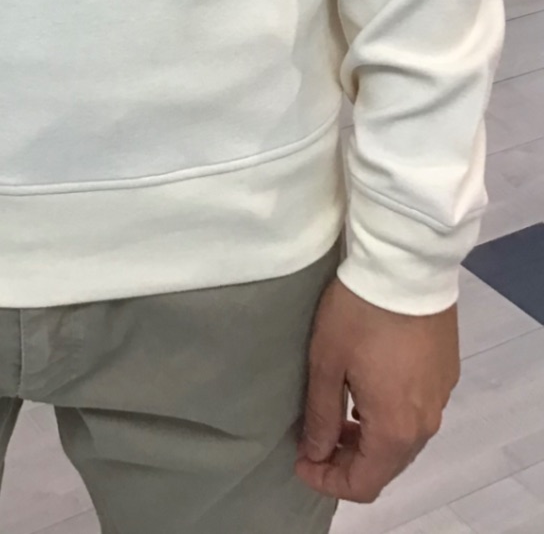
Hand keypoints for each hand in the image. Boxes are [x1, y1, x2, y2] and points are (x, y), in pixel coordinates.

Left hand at [294, 277, 459, 503]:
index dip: (328, 481)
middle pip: (386, 464)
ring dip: (369, 439)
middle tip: (314, 440)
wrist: (406, 265)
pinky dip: (389, 416)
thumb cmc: (359, 313)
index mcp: (395, 428)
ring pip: (403, 440)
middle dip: (347, 462)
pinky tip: (366, 391)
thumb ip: (321, 415)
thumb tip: (314, 452)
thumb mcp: (326, 362)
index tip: (301, 461)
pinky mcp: (445, 373)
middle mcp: (426, 423)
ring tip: (336, 416)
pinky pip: (416, 413)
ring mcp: (440, 398)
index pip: (364, 483)